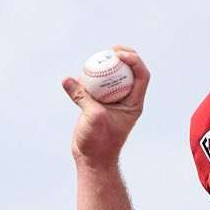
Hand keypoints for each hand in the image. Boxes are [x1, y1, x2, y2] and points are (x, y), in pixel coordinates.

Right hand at [63, 45, 147, 167]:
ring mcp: (113, 102)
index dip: (134, 60)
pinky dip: (91, 78)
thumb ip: (82, 97)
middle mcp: (126, 100)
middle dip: (123, 57)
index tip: (119, 54)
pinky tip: (81, 73)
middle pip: (130, 72)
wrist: (92, 160)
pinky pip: (97, 86)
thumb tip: (67, 80)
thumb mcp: (93, 117)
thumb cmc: (99, 142)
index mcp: (134, 103)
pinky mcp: (99, 105)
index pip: (142, 76)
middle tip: (111, 50)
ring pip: (113, 78)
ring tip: (96, 57)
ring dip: (106, 66)